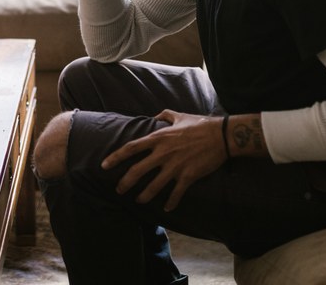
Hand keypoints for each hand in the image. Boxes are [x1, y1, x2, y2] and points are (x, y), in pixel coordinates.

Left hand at [101, 110, 225, 211]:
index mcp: (159, 138)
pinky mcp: (188, 176)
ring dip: (144, 195)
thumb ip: (165, 115)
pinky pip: (176, 193)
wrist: (222, 136)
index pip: (131, 148)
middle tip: (119, 190)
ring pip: (154, 185)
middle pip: (138, 171)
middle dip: (125, 182)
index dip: (116, 157)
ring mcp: (175, 166)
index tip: (104, 165)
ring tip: (139, 201)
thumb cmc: (200, 124)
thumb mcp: (179, 116)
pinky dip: (171, 202)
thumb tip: (155, 115)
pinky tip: (167, 209)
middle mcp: (164, 153)